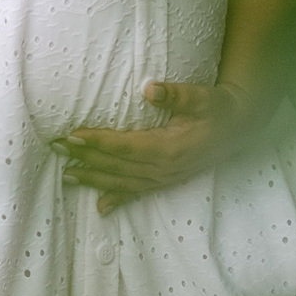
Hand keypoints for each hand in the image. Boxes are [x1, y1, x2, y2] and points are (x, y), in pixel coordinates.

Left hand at [53, 80, 254, 214]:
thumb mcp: (202, 97)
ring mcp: (164, 178)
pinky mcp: (166, 181)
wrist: (239, 129)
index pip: (125, 146)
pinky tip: (100, 207)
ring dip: (94, 178)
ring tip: (66, 175)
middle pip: (118, 166)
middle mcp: (163, 168)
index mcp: (169, 148)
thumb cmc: (217, 109)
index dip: (98, 142)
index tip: (72, 136)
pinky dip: (118, 200)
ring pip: (122, 182)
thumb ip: (177, 95)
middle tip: (56, 150)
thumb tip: (150, 88)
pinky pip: (138, 193)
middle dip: (86, 159)